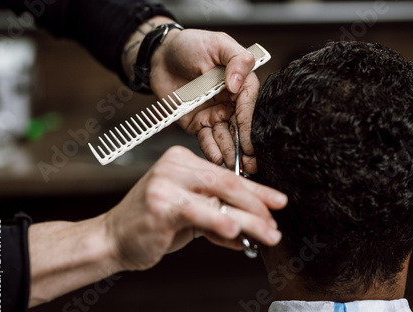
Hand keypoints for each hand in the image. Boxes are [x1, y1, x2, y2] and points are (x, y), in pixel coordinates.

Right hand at [103, 146, 286, 271]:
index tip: (279, 202)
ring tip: (269, 235)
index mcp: (184, 161)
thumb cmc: (152, 225)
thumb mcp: (191, 218)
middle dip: (259, 205)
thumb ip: (219, 218)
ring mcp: (167, 182)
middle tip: (277, 223)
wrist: (112, 238)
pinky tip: (236, 232)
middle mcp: (176, 165)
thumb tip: (250, 231)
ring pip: (220, 198)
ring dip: (249, 220)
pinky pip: (198, 212)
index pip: (228, 176)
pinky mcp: (160, 203)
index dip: (258, 191)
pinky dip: (219, 222)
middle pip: (229, 183)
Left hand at [150, 28, 259, 172]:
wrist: (161, 56)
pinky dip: (212, 151)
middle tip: (251, 165)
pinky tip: (217, 160)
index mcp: (240, 84)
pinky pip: (207, 140)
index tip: (251, 142)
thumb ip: (237, 59)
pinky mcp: (199, 124)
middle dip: (246, 148)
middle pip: (241, 128)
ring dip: (232, 154)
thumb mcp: (219, 43)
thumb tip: (237, 84)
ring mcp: (215, 115)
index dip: (249, 126)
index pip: (249, 107)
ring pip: (226, 138)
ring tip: (236, 168)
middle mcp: (231, 102)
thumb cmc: (191, 45)